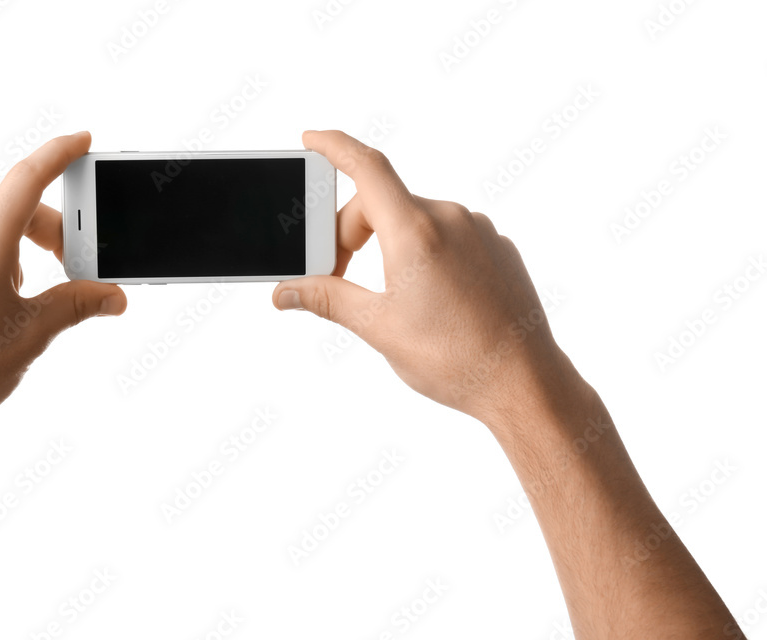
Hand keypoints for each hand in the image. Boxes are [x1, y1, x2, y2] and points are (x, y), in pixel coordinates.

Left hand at [0, 132, 125, 446]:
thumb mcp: (33, 335)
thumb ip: (78, 304)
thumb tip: (112, 295)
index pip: (27, 178)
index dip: (59, 154)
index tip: (80, 141)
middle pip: (8, 214)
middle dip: (45, 235)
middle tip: (69, 269)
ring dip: (6, 259)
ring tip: (13, 309)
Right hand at [274, 130, 579, 425]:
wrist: (523, 382)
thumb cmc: (457, 359)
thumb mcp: (379, 327)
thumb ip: (328, 298)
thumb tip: (287, 292)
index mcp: (415, 233)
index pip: (367, 167)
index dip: (333, 147)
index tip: (311, 139)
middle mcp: (449, 219)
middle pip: (382, 201)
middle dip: (350, 233)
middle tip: (338, 276)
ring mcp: (478, 230)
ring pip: (413, 218)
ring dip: (388, 243)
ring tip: (388, 295)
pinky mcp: (496, 245)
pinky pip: (446, 233)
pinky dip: (421, 250)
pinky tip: (425, 295)